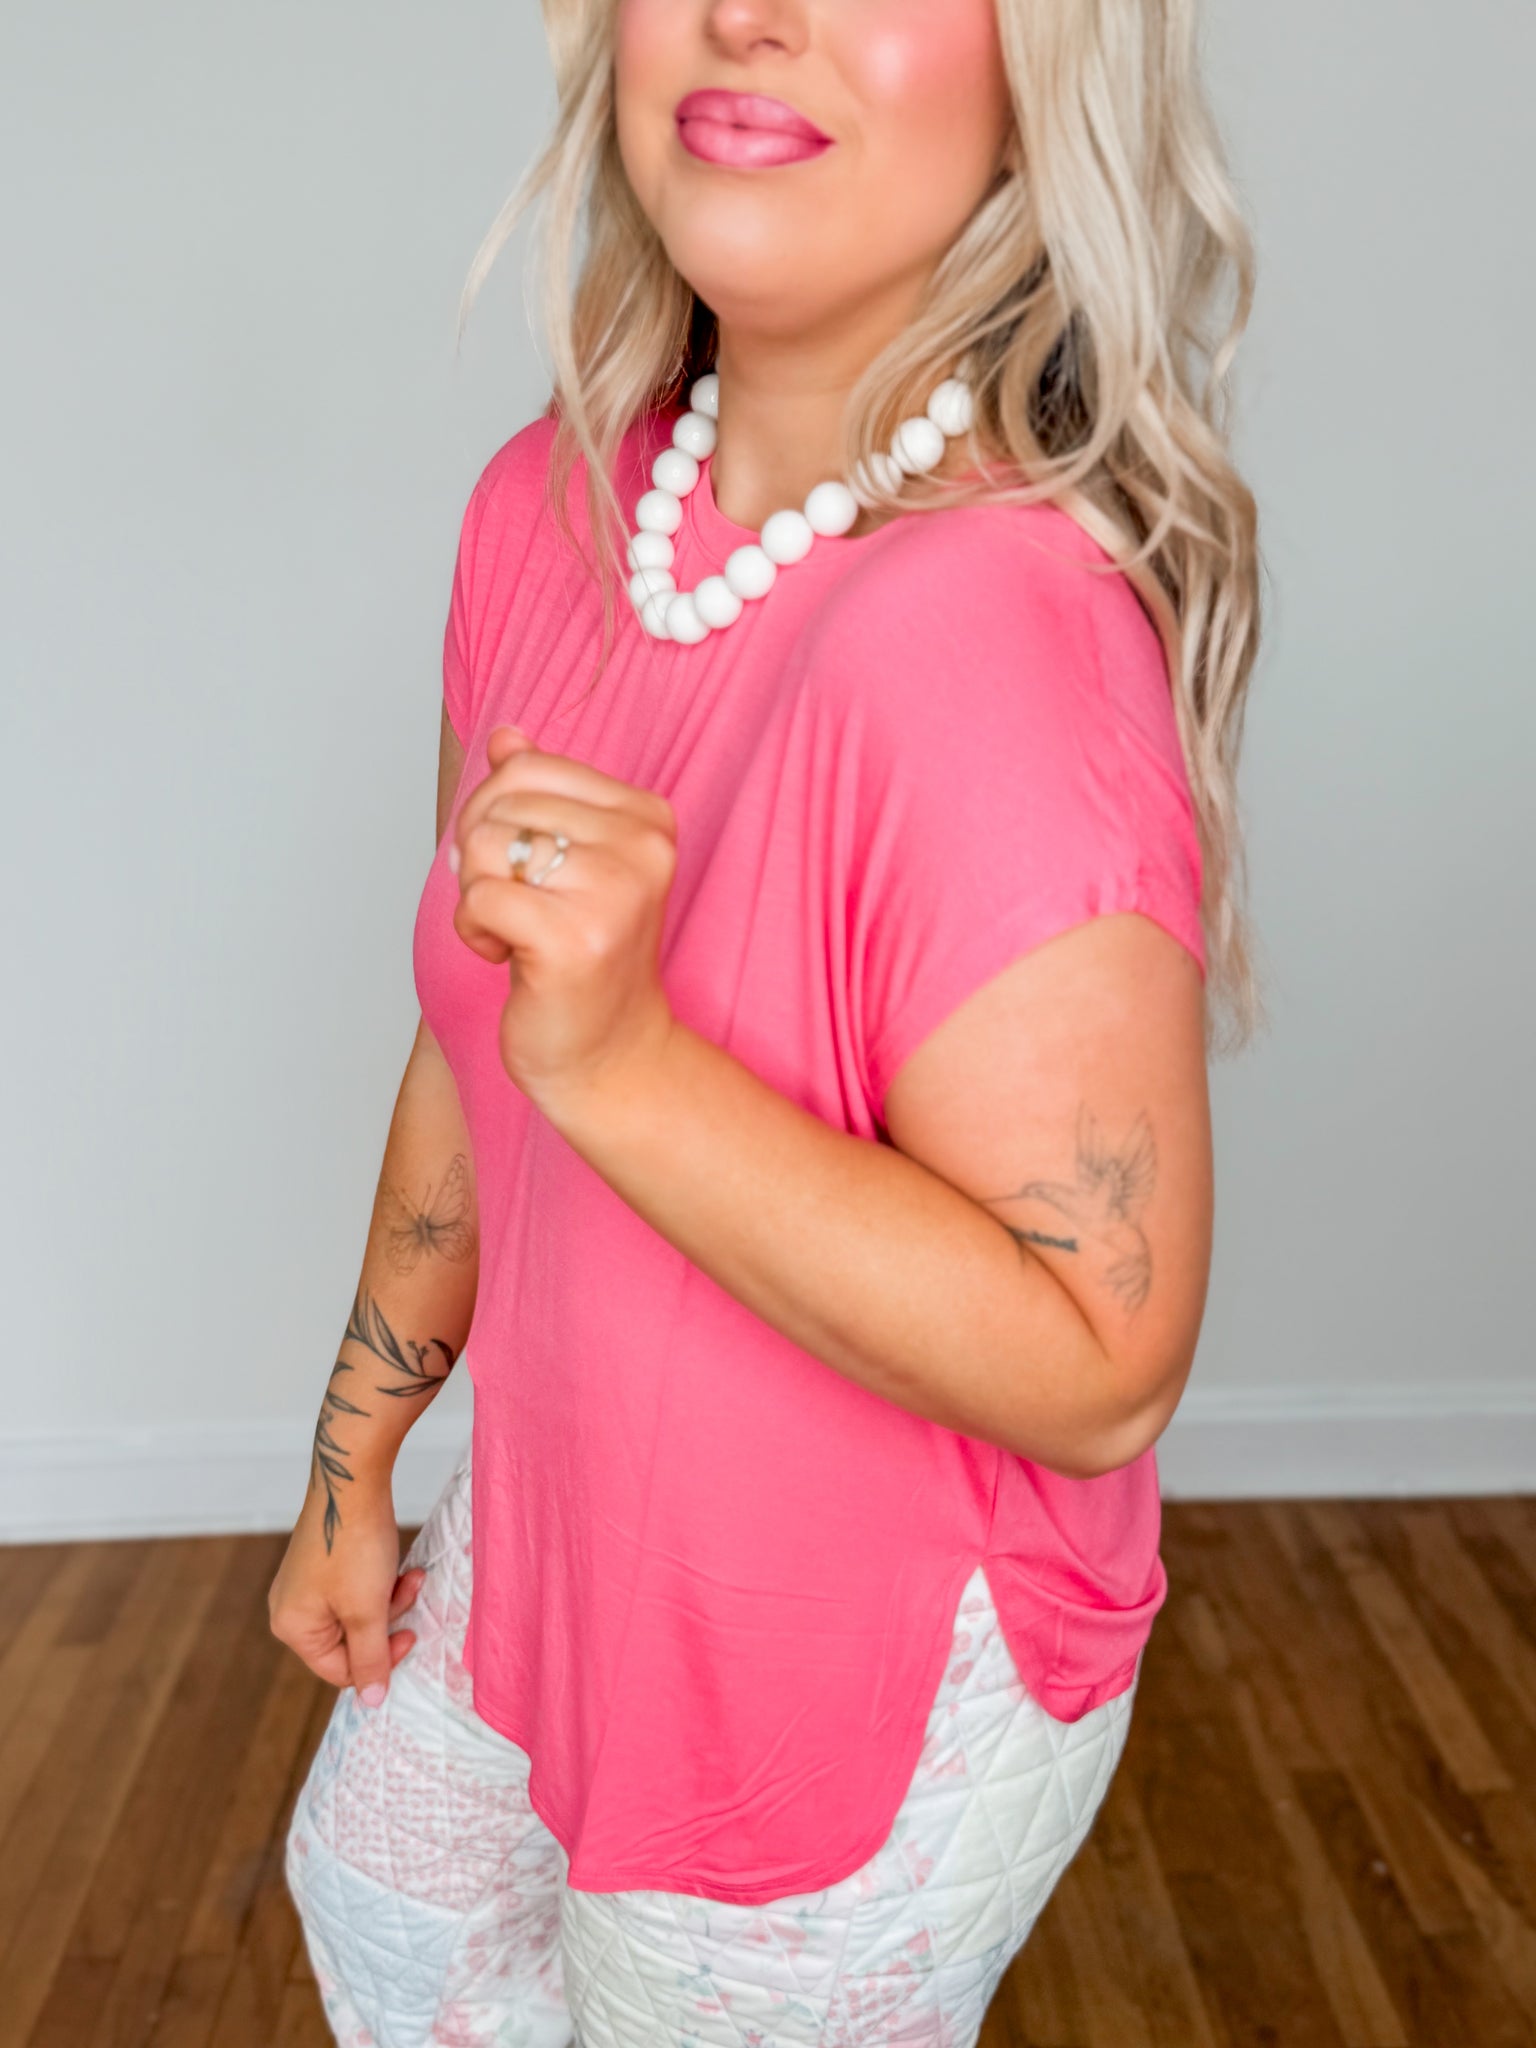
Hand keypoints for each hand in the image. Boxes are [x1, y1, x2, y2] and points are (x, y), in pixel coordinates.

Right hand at [268, 1478, 425, 1704]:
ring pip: (357, 1613)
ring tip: (412, 1576)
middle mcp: (290, 1608)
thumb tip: (372, 1703)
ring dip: (389, 1600)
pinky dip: (381, 1582)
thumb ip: (370, 1658)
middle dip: (387, 1622)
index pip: (340, 1670)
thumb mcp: (367, 1609)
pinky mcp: (323, 1564)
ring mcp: (305, 1585)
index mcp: (292, 1628)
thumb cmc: (355, 1546)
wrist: (353, 1479)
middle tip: (410, 1594)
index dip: (380, 1660)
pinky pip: (355, 1589)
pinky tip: (402, 1566)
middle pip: (349, 1642)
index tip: (411, 1635)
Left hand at [449, 725, 678, 1111]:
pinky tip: (507, 958)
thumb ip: (541, 795)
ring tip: (515, 933)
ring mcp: (613, 892)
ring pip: (484, 845)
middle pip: (501, 801)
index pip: (530, 766)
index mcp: (648, 817)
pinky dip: (473, 931)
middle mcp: (642, 847)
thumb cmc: (585, 957)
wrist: (609, 1055)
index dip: (494, 813)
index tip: (520, 868)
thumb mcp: (569, 863)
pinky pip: (479, 898)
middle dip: (481, 854)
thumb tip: (505, 736)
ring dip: (477, 895)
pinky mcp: (574, 939)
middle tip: (512, 904)